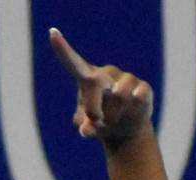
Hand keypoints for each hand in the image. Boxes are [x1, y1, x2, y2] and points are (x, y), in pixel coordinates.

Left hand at [49, 28, 152, 147]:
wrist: (126, 130)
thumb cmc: (102, 122)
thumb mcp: (90, 127)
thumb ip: (85, 126)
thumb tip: (86, 129)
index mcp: (88, 78)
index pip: (74, 63)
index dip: (63, 49)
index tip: (52, 33)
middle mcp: (106, 74)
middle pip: (95, 82)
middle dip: (93, 108)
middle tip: (96, 121)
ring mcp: (126, 79)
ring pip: (120, 95)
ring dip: (114, 116)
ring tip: (114, 121)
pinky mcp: (143, 88)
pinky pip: (140, 94)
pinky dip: (136, 103)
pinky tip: (136, 103)